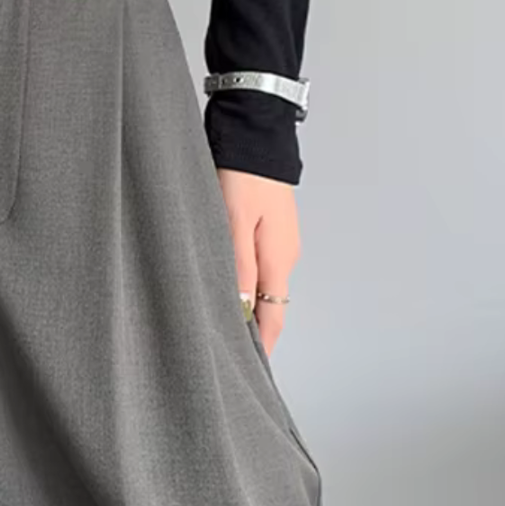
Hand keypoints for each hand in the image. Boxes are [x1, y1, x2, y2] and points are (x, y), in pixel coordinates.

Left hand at [216, 167, 299, 357]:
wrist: (256, 134)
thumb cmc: (241, 174)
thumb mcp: (232, 223)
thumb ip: (237, 267)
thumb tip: (241, 309)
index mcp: (278, 260)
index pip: (273, 318)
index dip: (261, 347)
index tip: (246, 371)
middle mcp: (284, 256)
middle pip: (270, 307)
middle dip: (251, 332)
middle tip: (225, 354)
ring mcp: (279, 243)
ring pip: (264, 286)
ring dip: (246, 306)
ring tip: (219, 325)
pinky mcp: (269, 230)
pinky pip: (259, 266)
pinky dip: (246, 283)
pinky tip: (226, 287)